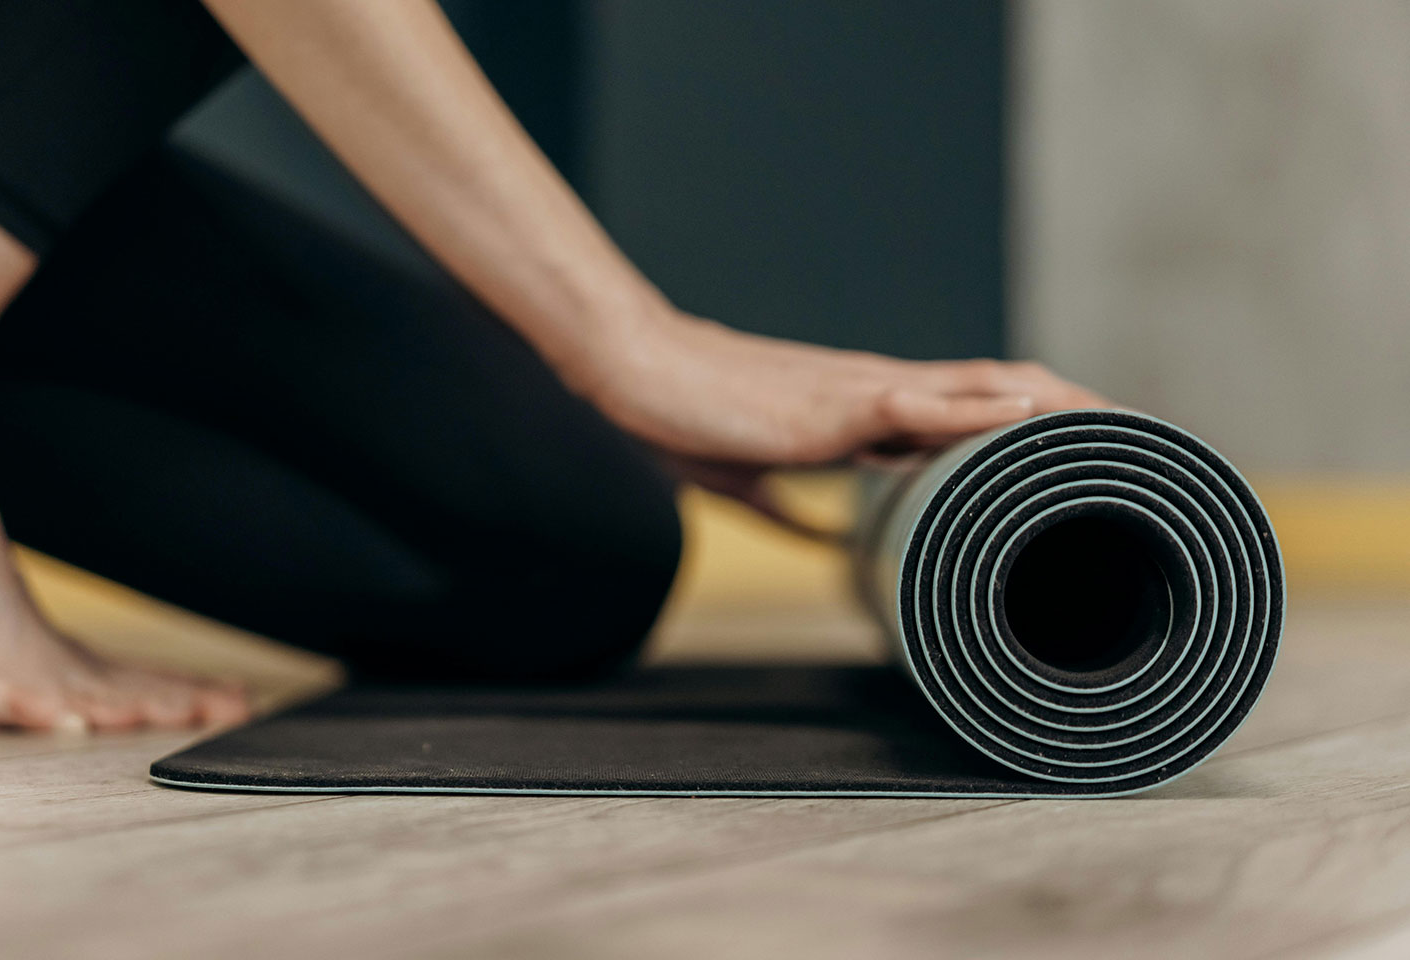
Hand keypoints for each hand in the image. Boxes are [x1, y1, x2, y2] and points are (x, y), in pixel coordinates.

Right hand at [585, 311, 1107, 530]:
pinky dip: (983, 413)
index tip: (1082, 450)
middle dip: (1074, 412)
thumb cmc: (686, 416)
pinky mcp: (840, 406)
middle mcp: (880, 392)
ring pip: (985, 389)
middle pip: (1003, 391)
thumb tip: (827, 541)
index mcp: (865, 410)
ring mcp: (866, 393)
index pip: (968, 409)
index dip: (1031, 423)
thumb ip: (792, 509)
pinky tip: (1034, 418)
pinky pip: (926, 405)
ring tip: (1122, 427)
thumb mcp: (748, 478)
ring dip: (1057, 407)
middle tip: (1140, 440)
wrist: (639, 374)